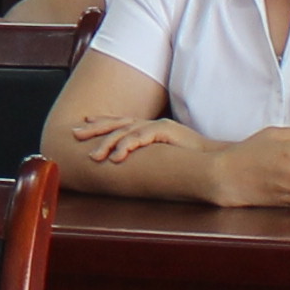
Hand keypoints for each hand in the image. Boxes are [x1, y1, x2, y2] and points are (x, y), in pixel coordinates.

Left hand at [62, 109, 197, 165]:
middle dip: (94, 128)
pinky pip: (141, 137)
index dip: (102, 122)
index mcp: (149, 128)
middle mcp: (151, 124)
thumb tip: (129, 166)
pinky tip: (116, 157)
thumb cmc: (190, 161)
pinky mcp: (166, 131)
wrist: (215, 159)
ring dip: (107, 143)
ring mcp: (158, 125)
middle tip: (74, 134)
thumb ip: (148, 156)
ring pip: (125, 131)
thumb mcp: (164, 156)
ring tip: (92, 157)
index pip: (120, 122)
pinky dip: (127, 146)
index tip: (83, 124)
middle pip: (117, 123)